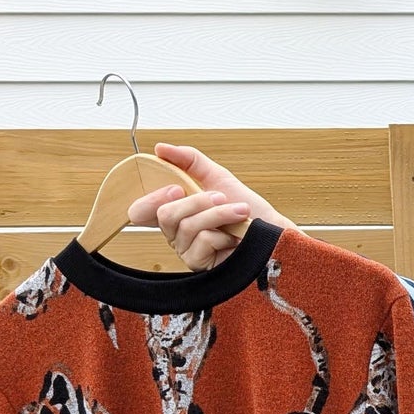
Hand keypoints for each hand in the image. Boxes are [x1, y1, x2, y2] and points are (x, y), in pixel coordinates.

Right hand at [126, 143, 291, 270]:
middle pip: (164, 215)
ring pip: (187, 226)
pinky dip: (223, 234)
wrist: (272, 231)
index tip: (177, 187)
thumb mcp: (218, 177)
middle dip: (197, 201)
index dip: (151, 199)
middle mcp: (177, 234)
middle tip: (220, 197)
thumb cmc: (248, 210)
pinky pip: (201, 241)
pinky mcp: (200, 265)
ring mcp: (187, 251)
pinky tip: (233, 237)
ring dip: (218, 214)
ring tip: (238, 212)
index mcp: (176, 213)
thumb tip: (161, 148)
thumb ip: (189, 160)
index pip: (140, 210)